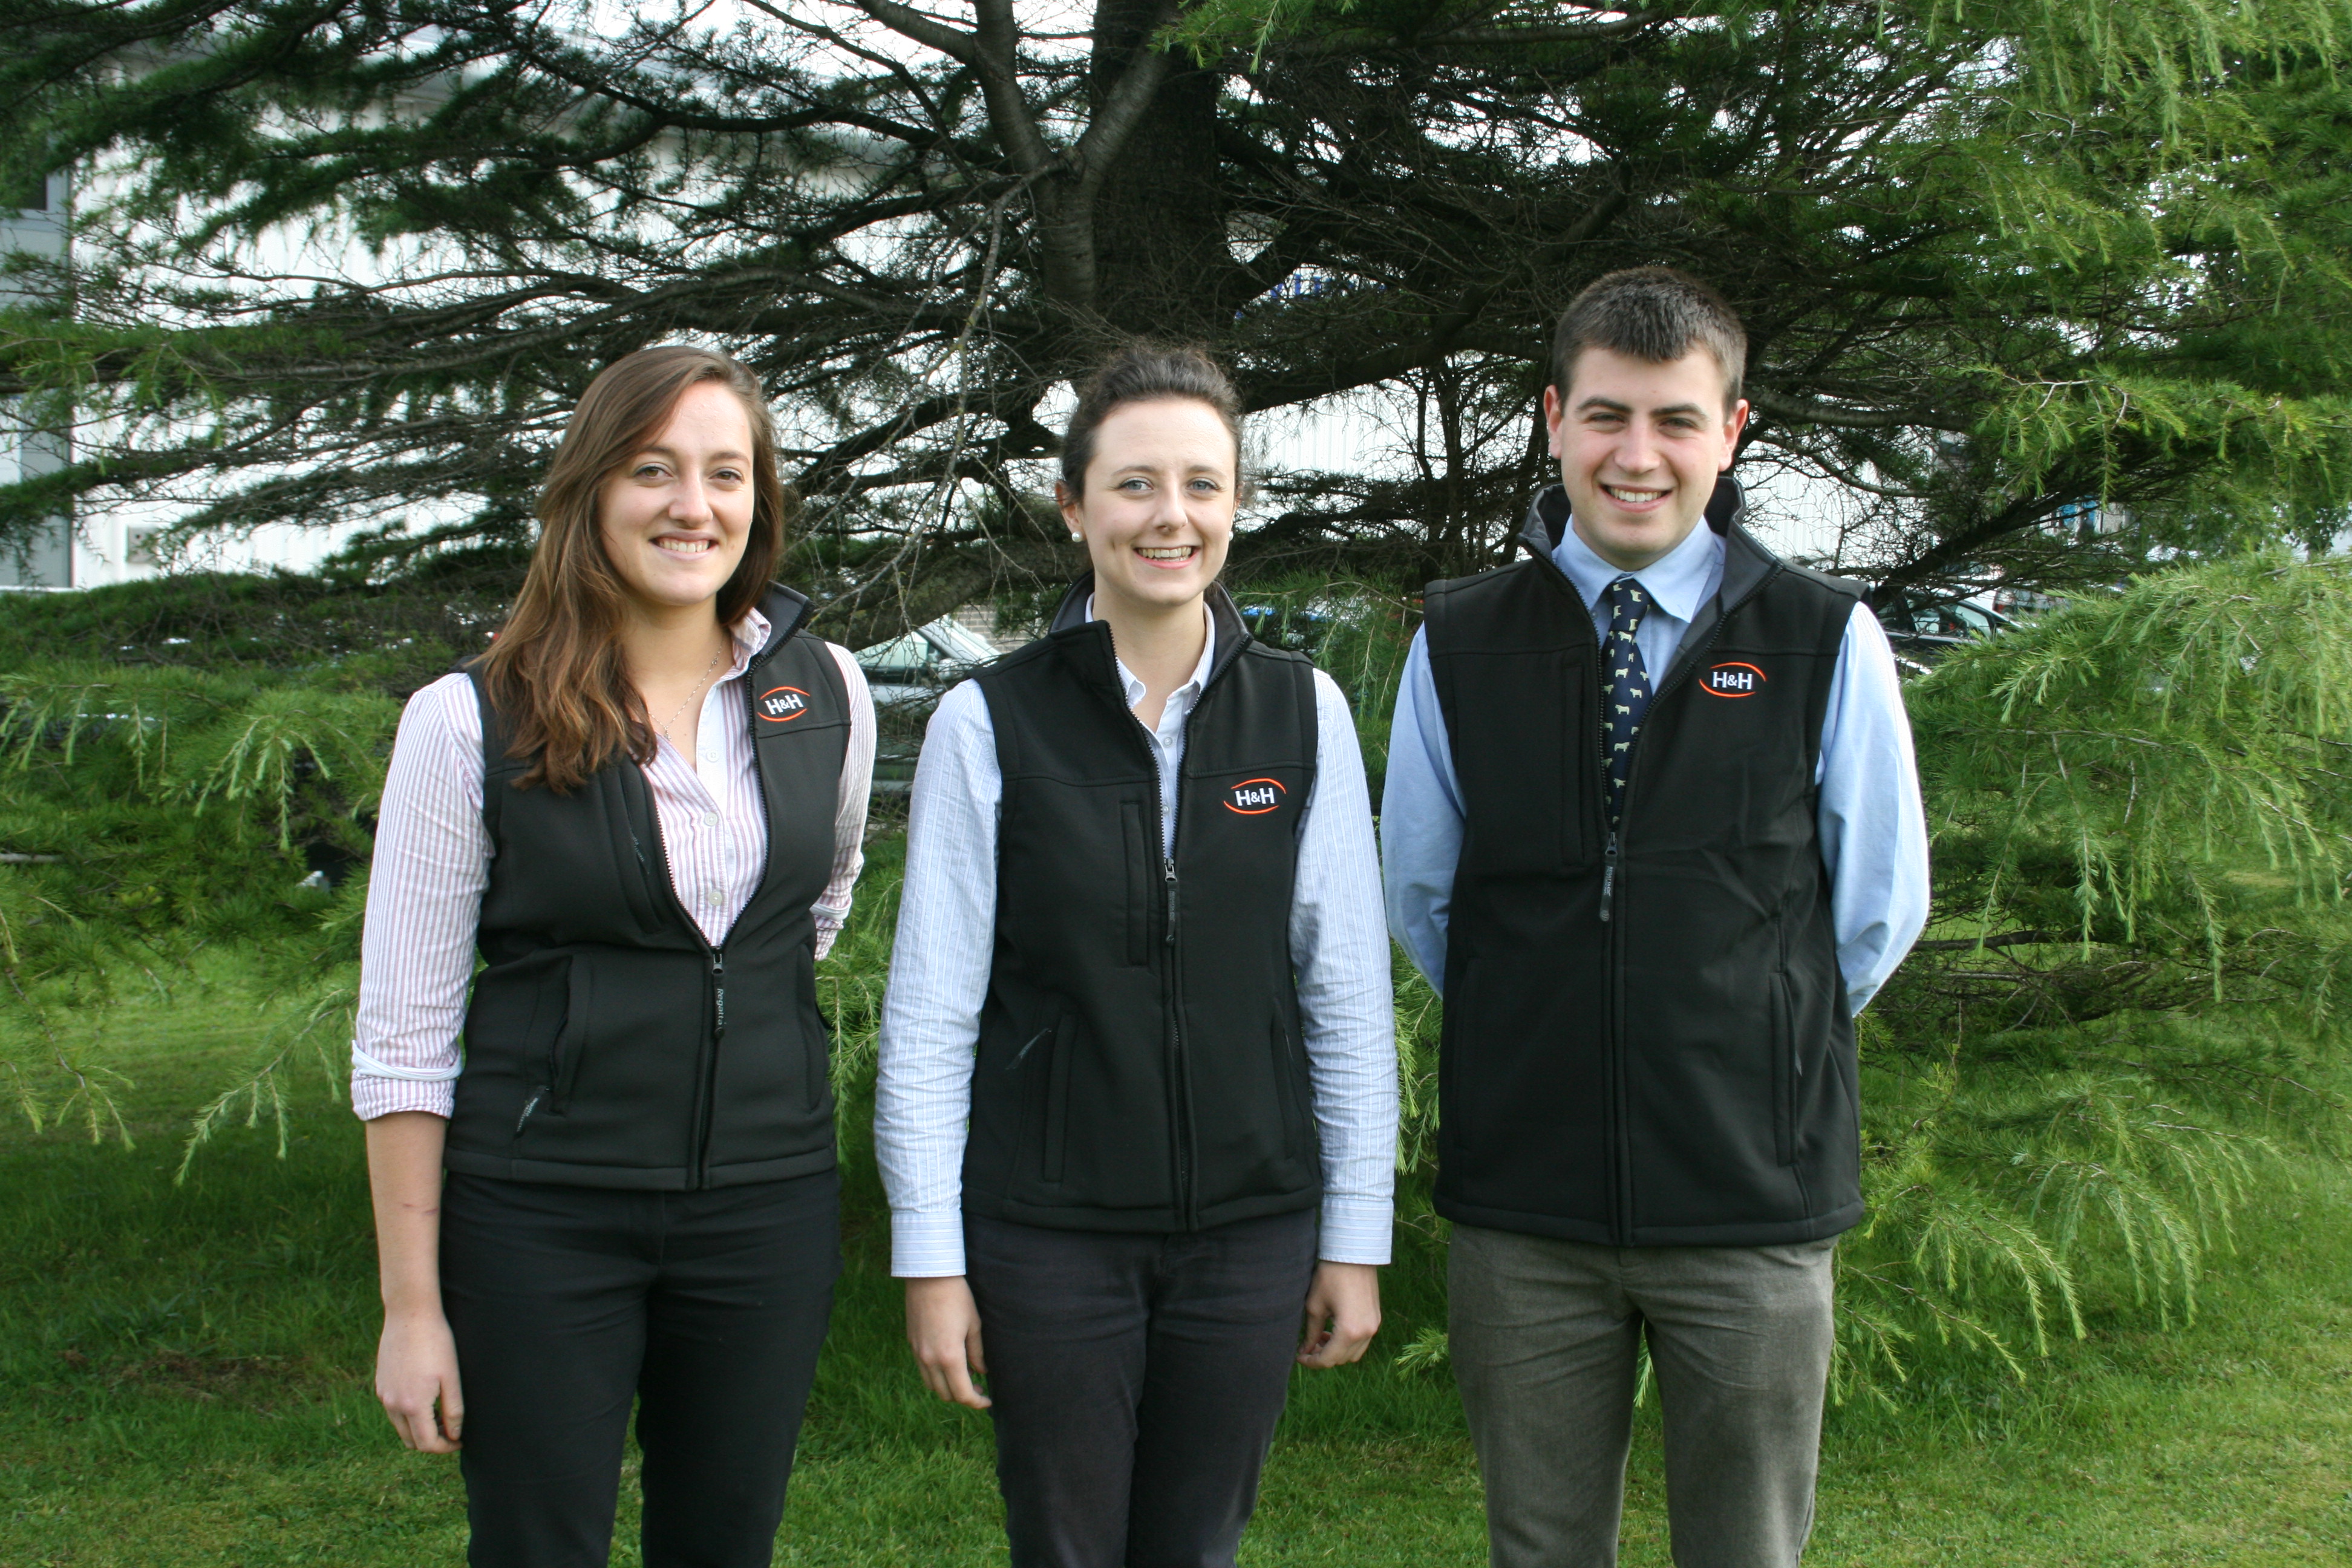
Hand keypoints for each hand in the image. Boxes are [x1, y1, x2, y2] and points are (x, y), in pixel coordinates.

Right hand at [376, 1308, 463, 1451]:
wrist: (409, 1314)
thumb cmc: (436, 1342)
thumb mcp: (451, 1377)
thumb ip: (453, 1410)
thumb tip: (455, 1435)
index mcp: (413, 1405)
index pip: (427, 1444)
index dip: (445, 1448)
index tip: (460, 1441)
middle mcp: (393, 1405)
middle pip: (411, 1441)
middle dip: (432, 1441)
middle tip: (452, 1429)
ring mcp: (383, 1395)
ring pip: (400, 1427)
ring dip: (419, 1428)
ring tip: (440, 1414)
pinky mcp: (380, 1385)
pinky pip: (393, 1411)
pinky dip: (408, 1415)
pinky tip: (425, 1398)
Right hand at [905, 1275, 990, 1408]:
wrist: (930, 1277)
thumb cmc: (957, 1298)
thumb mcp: (974, 1325)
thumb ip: (977, 1353)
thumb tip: (981, 1373)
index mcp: (949, 1357)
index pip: (963, 1394)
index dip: (977, 1402)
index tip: (988, 1401)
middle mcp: (930, 1360)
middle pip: (946, 1394)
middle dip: (963, 1397)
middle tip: (979, 1389)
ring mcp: (918, 1353)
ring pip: (932, 1385)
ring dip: (948, 1387)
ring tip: (965, 1376)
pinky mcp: (912, 1344)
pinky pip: (923, 1371)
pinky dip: (937, 1375)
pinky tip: (949, 1363)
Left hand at [1297, 1261, 1380, 1368]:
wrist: (1354, 1254)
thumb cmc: (1331, 1277)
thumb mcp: (1315, 1306)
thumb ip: (1311, 1332)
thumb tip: (1305, 1351)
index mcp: (1349, 1331)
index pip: (1328, 1359)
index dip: (1311, 1362)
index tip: (1299, 1357)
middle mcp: (1366, 1333)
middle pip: (1341, 1359)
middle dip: (1323, 1356)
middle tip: (1307, 1347)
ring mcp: (1374, 1326)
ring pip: (1353, 1353)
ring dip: (1336, 1351)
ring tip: (1320, 1337)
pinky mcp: (1376, 1319)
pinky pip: (1362, 1342)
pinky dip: (1348, 1342)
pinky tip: (1334, 1330)